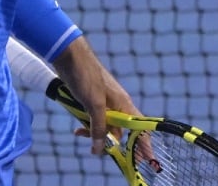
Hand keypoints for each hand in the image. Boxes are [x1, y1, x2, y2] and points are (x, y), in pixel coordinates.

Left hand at [51, 37, 142, 155]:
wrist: (71, 58)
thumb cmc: (87, 77)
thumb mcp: (93, 105)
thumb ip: (98, 127)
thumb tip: (99, 149)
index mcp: (124, 104)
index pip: (139, 128)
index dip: (143, 144)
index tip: (146, 158)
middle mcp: (117, 105)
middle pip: (119, 130)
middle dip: (111, 142)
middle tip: (101, 153)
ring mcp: (104, 104)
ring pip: (104, 126)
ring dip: (94, 133)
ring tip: (80, 135)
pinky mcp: (92, 102)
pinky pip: (93, 120)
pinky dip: (86, 126)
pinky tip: (77, 130)